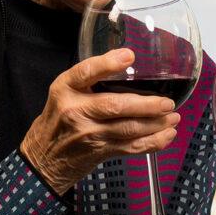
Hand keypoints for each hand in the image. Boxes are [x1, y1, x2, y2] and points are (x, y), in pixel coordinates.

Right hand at [20, 48, 181, 195]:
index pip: (86, 72)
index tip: (129, 56)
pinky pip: (131, 147)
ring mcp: (88, 134)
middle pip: (115, 105)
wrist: (42, 159)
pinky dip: (152, 143)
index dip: (108, 64)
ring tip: (173, 117)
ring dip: (155, 124)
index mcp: (65, 89)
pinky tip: (167, 135)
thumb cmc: (58, 121)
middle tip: (167, 102)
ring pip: (128, 128)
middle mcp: (75, 110)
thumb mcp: (63, 93)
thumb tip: (128, 61)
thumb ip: (89, 80)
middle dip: (146, 104)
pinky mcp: (99, 152)